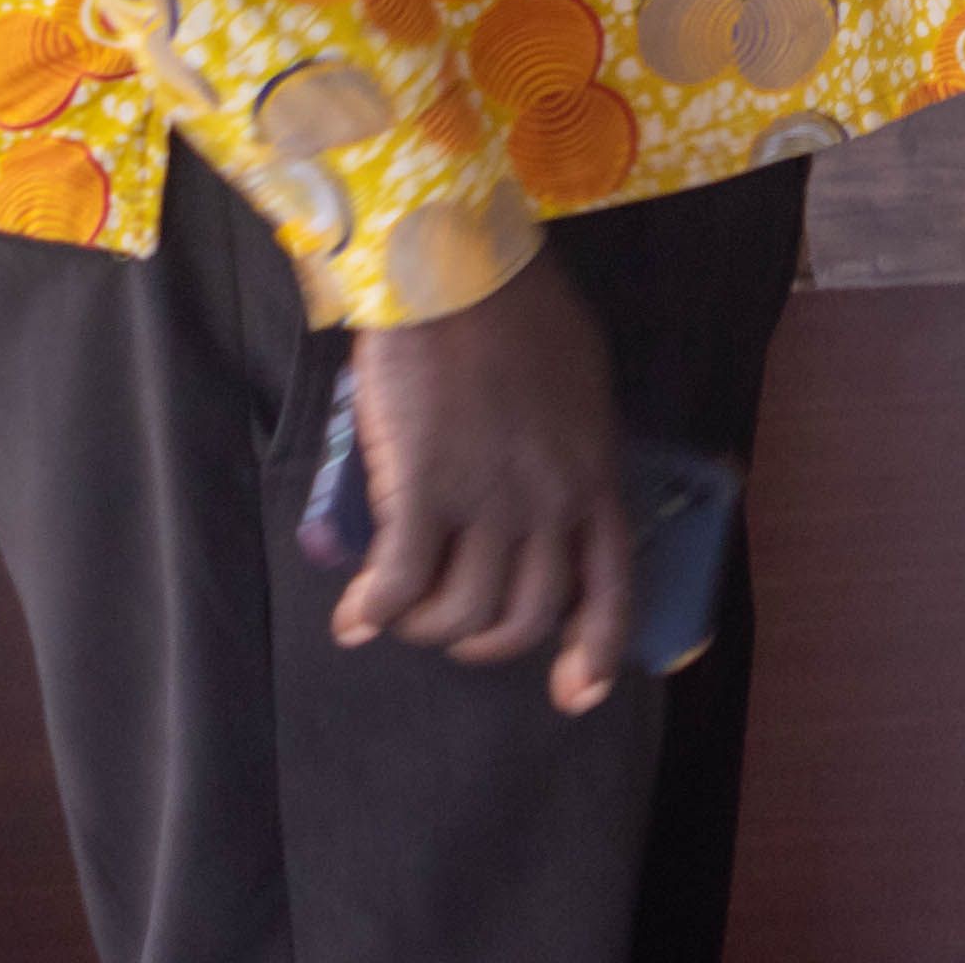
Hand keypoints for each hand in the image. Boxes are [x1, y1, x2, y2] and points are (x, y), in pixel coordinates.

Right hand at [332, 257, 631, 712]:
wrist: (457, 270)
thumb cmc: (516, 310)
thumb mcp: (576, 385)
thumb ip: (567, 445)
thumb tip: (550, 485)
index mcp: (594, 473)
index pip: (610, 585)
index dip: (593, 650)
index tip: (575, 694)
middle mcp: (550, 500)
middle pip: (524, 616)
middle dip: (482, 639)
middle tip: (446, 622)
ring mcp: (488, 499)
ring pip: (460, 613)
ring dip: (422, 625)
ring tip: (395, 607)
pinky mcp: (423, 491)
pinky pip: (398, 583)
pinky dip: (373, 611)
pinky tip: (354, 614)